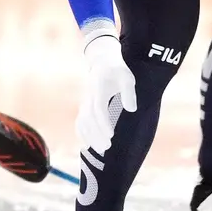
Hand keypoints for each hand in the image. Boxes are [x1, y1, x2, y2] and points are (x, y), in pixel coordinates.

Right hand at [76, 34, 136, 154]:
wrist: (102, 61)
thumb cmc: (118, 70)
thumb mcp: (127, 78)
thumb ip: (129, 93)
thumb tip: (131, 109)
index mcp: (99, 89)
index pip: (99, 109)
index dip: (103, 123)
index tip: (111, 135)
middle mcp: (89, 97)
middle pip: (89, 118)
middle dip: (97, 134)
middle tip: (107, 147)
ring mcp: (85, 101)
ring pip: (83, 122)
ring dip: (90, 136)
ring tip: (100, 149)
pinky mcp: (84, 105)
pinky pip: (80, 121)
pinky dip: (82, 133)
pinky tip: (87, 145)